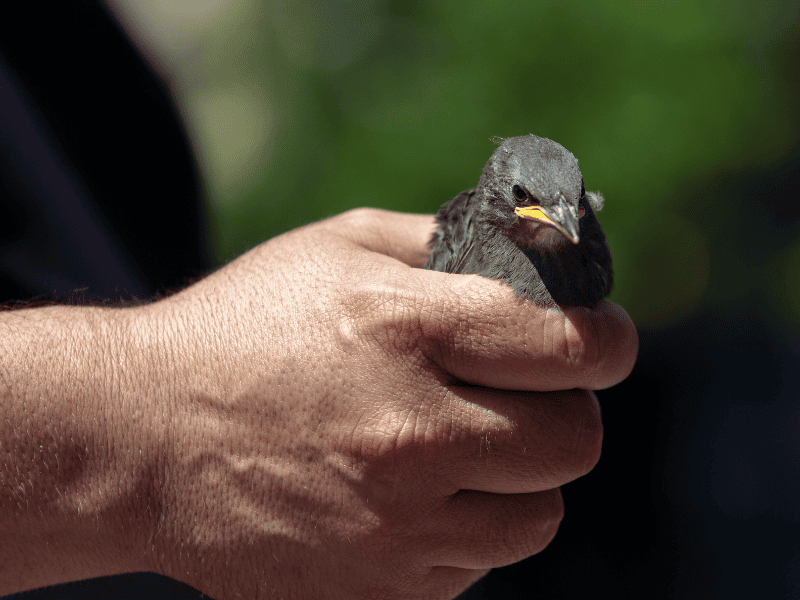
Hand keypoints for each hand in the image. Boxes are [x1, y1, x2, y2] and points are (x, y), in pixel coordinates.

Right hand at [136, 208, 636, 598]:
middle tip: (525, 393)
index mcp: (405, 330)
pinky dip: (463, 528)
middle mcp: (410, 436)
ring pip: (538, 516)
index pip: (575, 347)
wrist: (140, 439)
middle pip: (574, 440)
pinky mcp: (378, 590)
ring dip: (520, 476)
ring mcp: (396, 527)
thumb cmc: (242, 329)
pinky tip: (409, 494)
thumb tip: (533, 258)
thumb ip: (443, 244)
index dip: (605, 340)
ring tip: (464, 447)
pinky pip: (474, 565)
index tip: (597, 340)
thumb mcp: (337, 250)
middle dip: (563, 409)